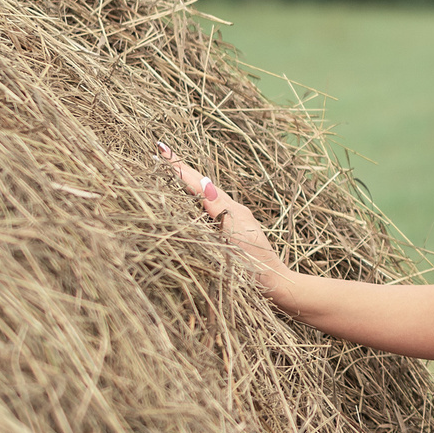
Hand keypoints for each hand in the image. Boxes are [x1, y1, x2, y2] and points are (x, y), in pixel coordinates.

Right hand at [158, 145, 285, 285]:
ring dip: (186, 180)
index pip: (198, 182)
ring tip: (169, 167)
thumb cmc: (256, 262)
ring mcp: (230, 218)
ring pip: (203, 194)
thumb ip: (219, 209)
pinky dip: (193, 197)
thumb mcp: (237, 233)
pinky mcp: (229, 230)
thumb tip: (204, 182)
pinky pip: (207, 207)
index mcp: (228, 207)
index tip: (161, 149)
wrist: (272, 283)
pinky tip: (187, 196)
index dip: (179, 168)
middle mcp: (228, 209)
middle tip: (161, 151)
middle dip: (180, 168)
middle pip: (200, 183)